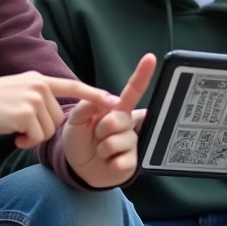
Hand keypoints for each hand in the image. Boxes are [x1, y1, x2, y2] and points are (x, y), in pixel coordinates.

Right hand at [0, 73, 117, 147]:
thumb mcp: (14, 92)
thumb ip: (34, 98)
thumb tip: (50, 118)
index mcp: (37, 78)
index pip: (71, 85)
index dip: (94, 94)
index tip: (113, 101)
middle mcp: (38, 85)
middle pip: (57, 120)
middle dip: (41, 130)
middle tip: (18, 128)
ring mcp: (32, 98)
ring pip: (48, 131)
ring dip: (31, 137)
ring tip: (11, 128)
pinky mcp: (25, 114)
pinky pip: (36, 138)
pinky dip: (24, 142)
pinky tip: (9, 133)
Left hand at [63, 53, 156, 188]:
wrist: (77, 167)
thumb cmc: (79, 139)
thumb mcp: (75, 119)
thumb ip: (87, 105)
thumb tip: (110, 100)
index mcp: (116, 109)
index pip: (132, 91)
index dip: (142, 75)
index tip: (150, 58)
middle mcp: (127, 124)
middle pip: (118, 119)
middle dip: (101, 129)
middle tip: (96, 137)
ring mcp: (131, 143)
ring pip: (117, 142)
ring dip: (102, 148)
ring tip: (100, 151)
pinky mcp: (132, 162)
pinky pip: (122, 161)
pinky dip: (109, 163)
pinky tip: (108, 163)